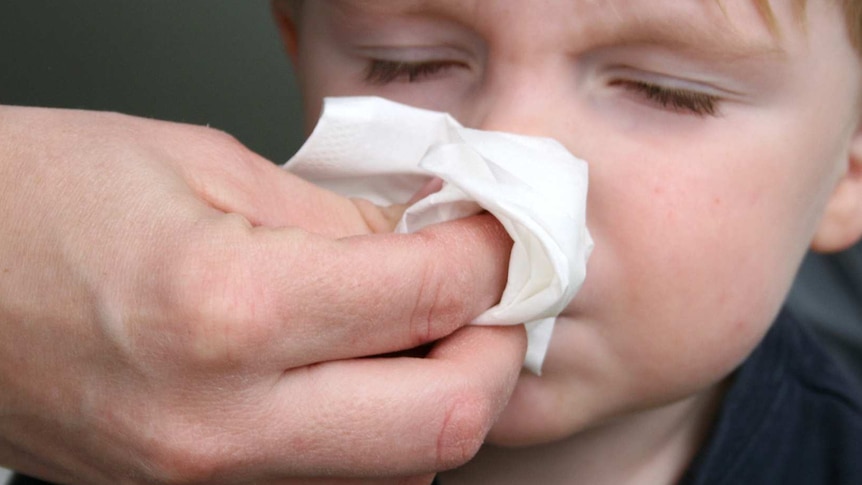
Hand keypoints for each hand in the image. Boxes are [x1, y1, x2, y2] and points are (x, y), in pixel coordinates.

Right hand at [0, 106, 524, 483]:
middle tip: (494, 294)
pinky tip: (368, 366)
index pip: (429, 298)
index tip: (499, 234)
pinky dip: (381, 426)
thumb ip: (340, 218)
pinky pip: (336, 477)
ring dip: (444, 394)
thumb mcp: (205, 166)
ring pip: (401, 468)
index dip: (491, 258)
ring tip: (435, 324)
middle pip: (443, 425)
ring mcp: (206, 481)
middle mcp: (222, 425)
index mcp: (227, 311)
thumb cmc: (39, 198)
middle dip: (494, 354)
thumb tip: (432, 240)